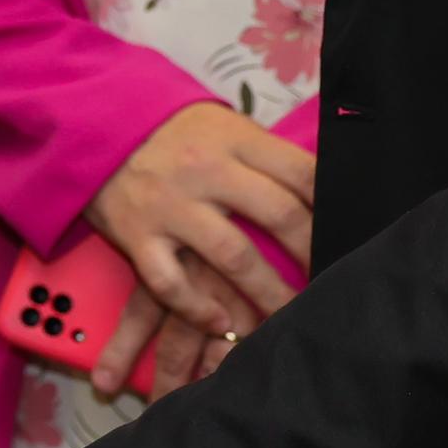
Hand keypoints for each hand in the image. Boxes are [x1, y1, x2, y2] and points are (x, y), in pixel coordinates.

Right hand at [85, 103, 313, 397]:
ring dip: (269, 294)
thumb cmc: (172, 131)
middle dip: (314, 254)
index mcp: (235, 139)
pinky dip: (195, 307)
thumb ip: (267, 154)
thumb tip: (328, 185)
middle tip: (335, 280)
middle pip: (280, 216)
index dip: (335, 205)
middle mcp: (207, 170)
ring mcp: (171, 205)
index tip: (353, 232)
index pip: (303, 173)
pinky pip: (169, 281)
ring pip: (233, 257)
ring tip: (291, 318)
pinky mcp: (137, 234)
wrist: (94, 124)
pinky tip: (218, 323)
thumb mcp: (224, 125)